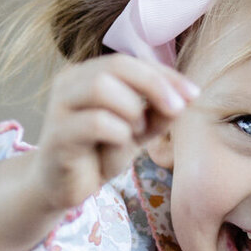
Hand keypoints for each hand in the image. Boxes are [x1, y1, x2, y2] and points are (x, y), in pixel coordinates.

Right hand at [34, 55, 197, 214]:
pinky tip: (116, 148)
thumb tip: (187, 96)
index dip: (165, 74)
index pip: (131, 61)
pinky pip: (96, 123)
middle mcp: (69, 82)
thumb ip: (159, 111)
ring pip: (102, 87)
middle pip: (116, 64)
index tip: (193, 94)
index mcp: (87, 74)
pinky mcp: (57, 135)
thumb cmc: (99, 153)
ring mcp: (59, 107)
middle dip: (154, 85)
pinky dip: (118, 134)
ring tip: (133, 133)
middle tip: (176, 110)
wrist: (62, 188)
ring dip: (131, 110)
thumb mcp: (137, 130)